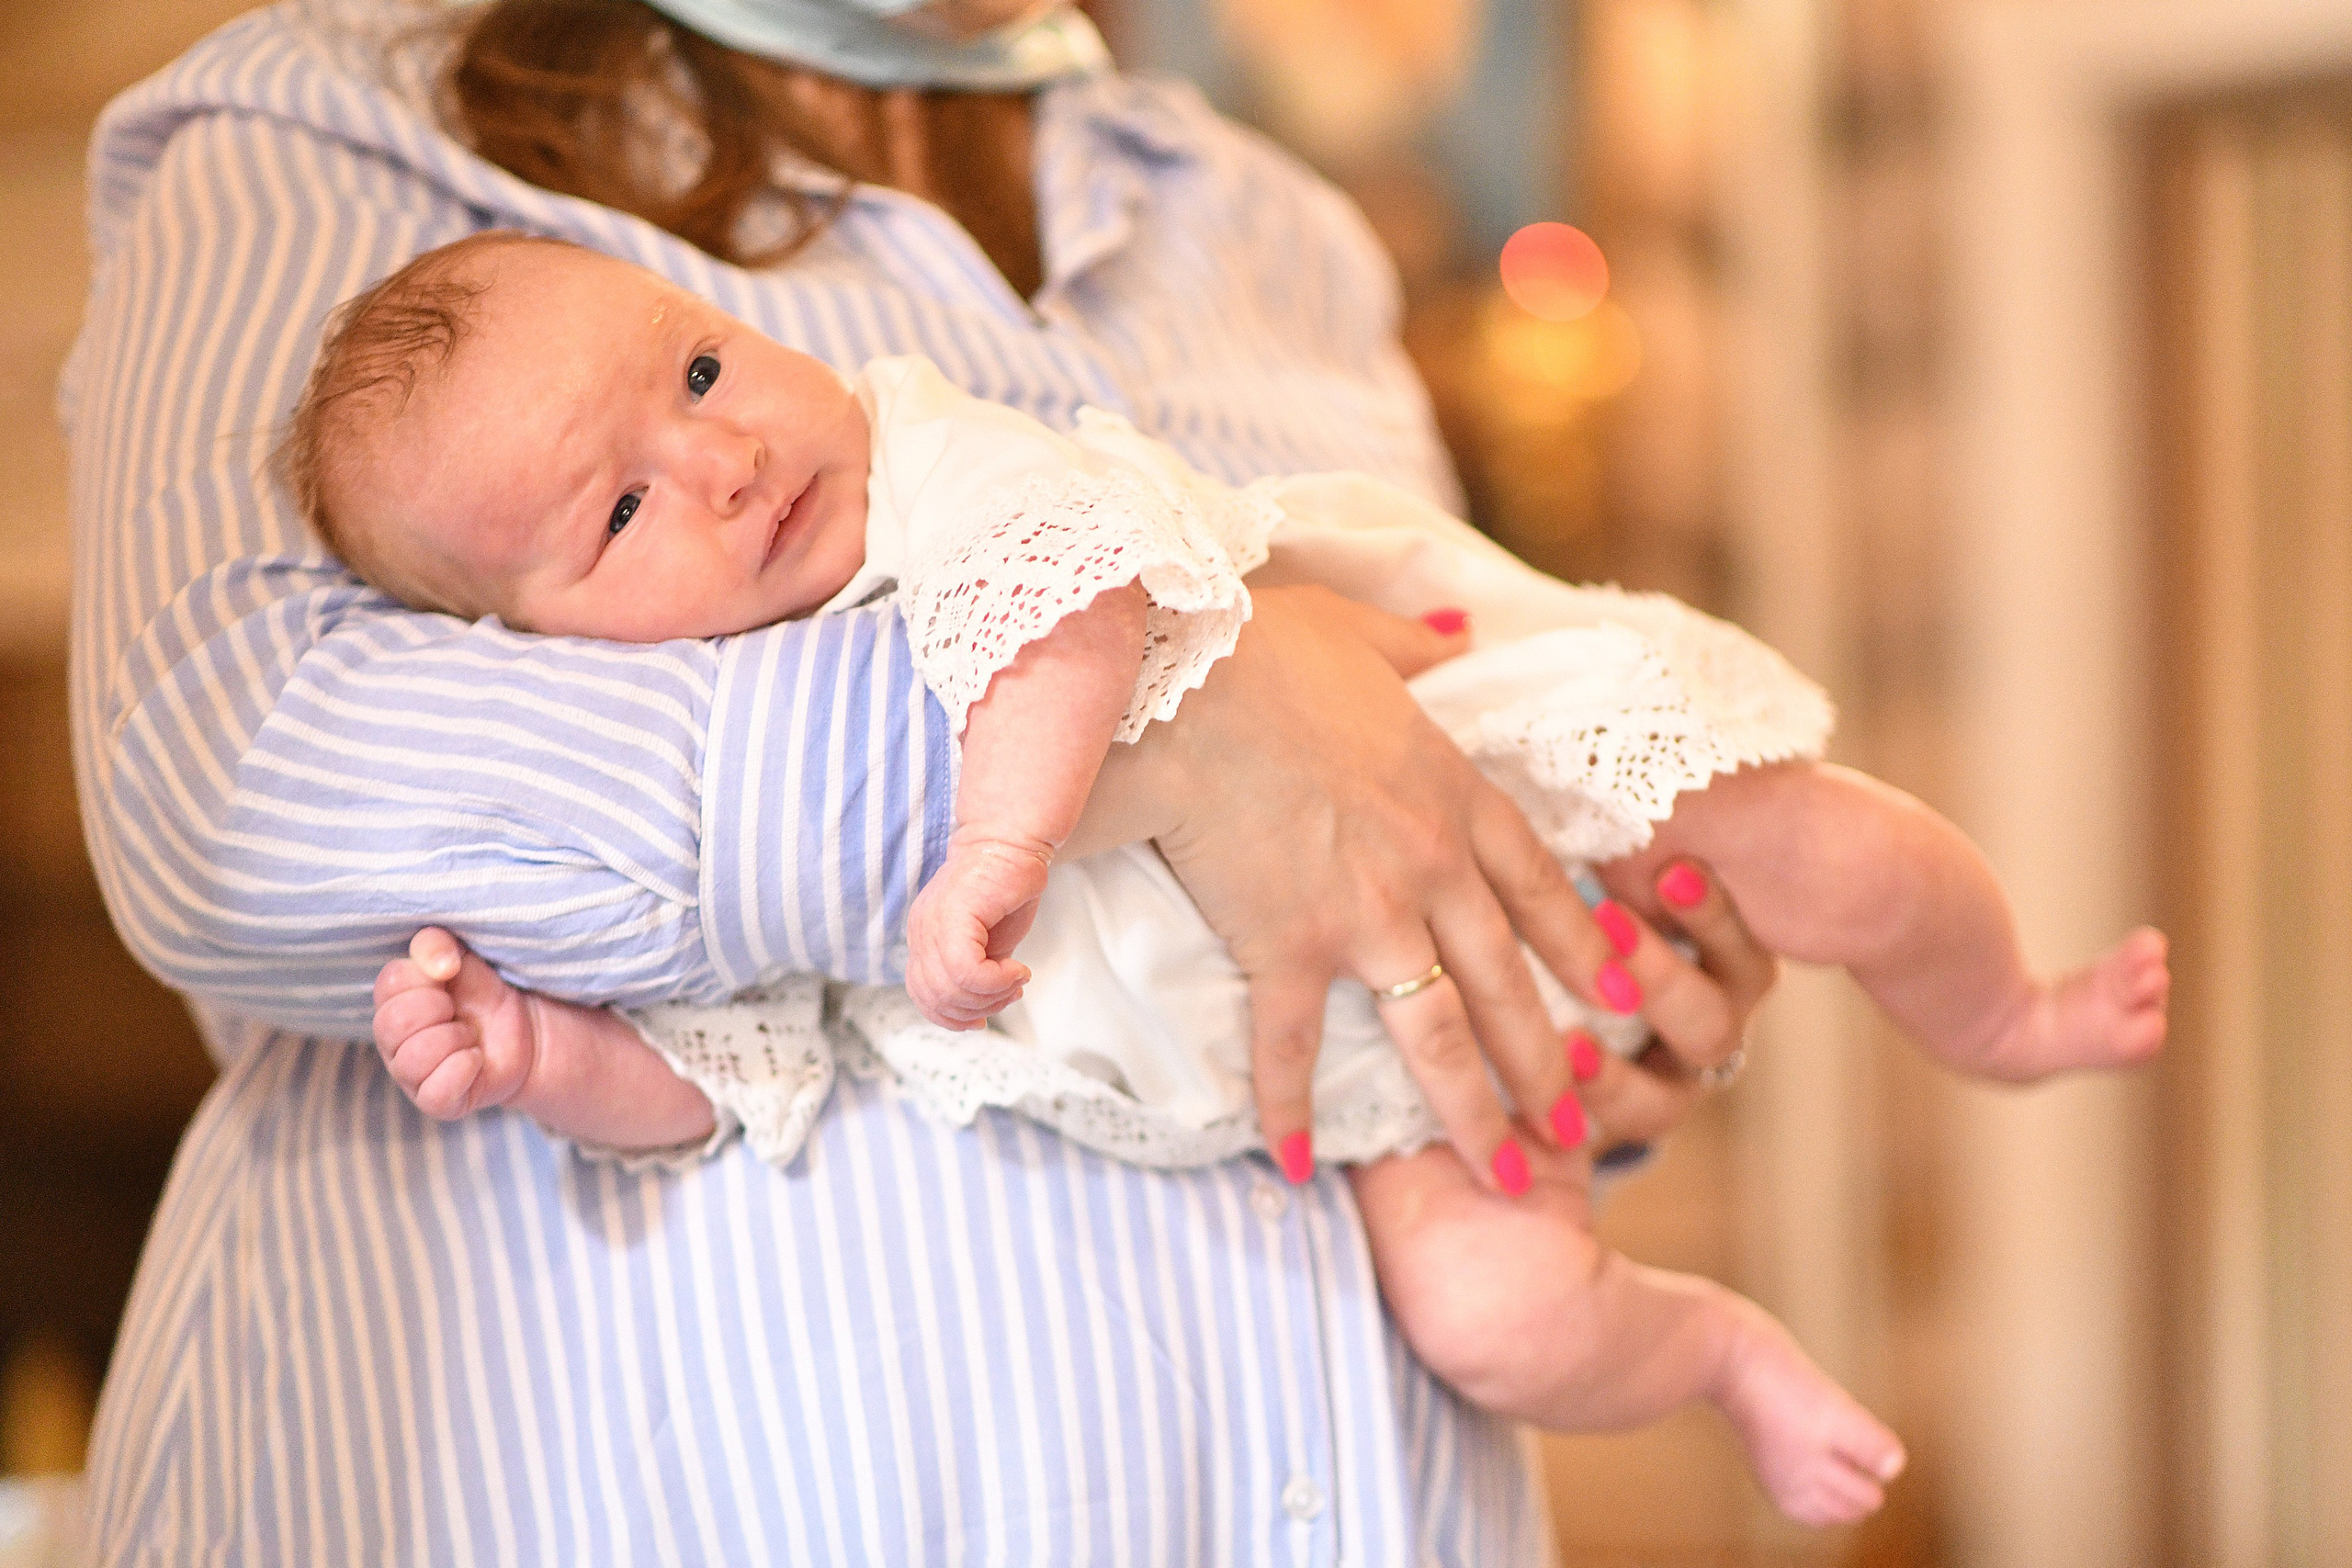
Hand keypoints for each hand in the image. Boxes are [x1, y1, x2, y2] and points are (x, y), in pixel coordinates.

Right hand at [372, 926, 539, 1118]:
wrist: (525, 1030)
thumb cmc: (482, 993)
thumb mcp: (461, 955)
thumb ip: (436, 943)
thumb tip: (439, 965)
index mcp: (391, 1002)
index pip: (390, 983)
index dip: (426, 975)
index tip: (451, 973)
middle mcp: (392, 1042)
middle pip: (392, 1023)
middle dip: (437, 1008)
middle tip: (457, 1009)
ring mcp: (411, 1076)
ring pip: (413, 1059)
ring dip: (454, 1039)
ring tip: (469, 1035)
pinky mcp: (436, 1102)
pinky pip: (435, 1092)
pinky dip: (462, 1070)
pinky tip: (476, 1058)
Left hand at [905, 826, 1052, 1029]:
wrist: (1012, 840)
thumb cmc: (1005, 886)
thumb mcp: (987, 942)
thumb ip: (976, 971)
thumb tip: (980, 1006)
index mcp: (923, 939)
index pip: (923, 996)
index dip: (953, 1017)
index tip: (984, 1016)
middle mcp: (921, 932)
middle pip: (936, 998)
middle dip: (978, 1009)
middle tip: (1009, 994)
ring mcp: (933, 923)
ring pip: (951, 989)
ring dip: (991, 996)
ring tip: (1015, 981)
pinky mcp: (954, 915)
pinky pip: (966, 971)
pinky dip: (996, 981)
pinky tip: (1017, 971)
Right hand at [1083, 586, 1773, 1190]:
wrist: (1186, 685)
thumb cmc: (1264, 650)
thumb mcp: (1360, 631)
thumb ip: (1420, 646)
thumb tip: (1460, 630)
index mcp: (1455, 796)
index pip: (1544, 889)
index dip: (1587, 952)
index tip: (1624, 1004)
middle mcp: (1430, 869)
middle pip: (1508, 984)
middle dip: (1548, 1066)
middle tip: (1581, 1132)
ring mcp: (1364, 916)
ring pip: (1437, 1033)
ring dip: (1472, 1112)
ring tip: (1505, 1179)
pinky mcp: (1286, 945)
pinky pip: (1293, 1045)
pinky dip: (1291, 1108)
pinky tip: (1294, 1165)